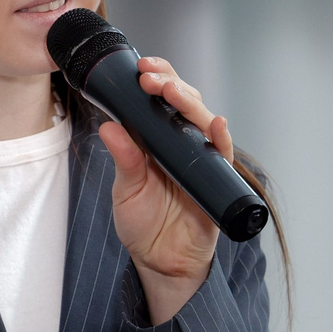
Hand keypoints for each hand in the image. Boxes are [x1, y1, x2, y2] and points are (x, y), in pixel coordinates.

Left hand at [100, 56, 233, 323]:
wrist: (161, 263)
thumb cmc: (143, 224)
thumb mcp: (126, 191)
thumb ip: (124, 160)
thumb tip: (109, 126)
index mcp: (157, 139)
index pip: (159, 98)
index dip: (155, 78)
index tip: (140, 67)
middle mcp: (181, 143)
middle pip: (184, 102)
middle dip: (169, 84)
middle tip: (150, 78)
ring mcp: (201, 160)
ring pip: (203, 120)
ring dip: (189, 103)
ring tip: (172, 92)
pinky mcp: (216, 181)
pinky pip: (223, 156)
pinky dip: (222, 139)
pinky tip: (217, 125)